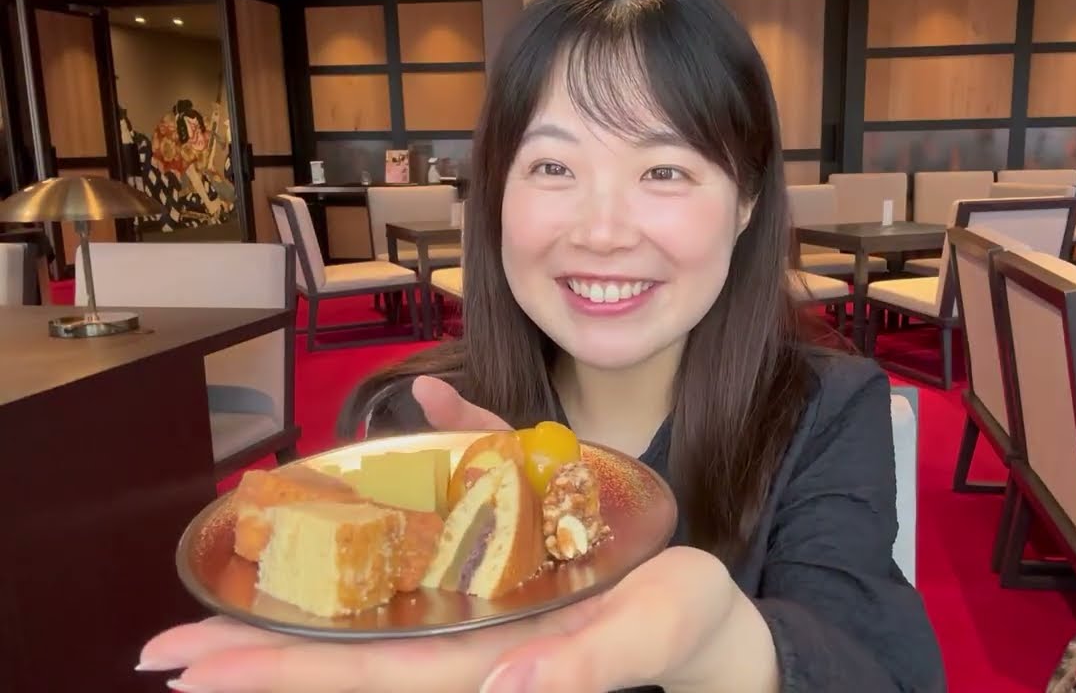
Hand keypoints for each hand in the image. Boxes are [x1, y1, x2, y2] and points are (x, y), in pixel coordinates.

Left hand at [140, 377, 773, 690]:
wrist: (705, 630)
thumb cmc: (685, 620)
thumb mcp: (656, 624)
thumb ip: (591, 659)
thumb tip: (511, 686)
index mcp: (500, 657)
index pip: (374, 670)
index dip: (286, 668)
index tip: (197, 668)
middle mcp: (473, 655)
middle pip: (349, 666)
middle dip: (256, 663)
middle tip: (158, 656)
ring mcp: (475, 637)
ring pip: (366, 646)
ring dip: (285, 646)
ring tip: (201, 644)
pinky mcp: (487, 617)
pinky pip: (404, 616)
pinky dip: (343, 612)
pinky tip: (300, 602)